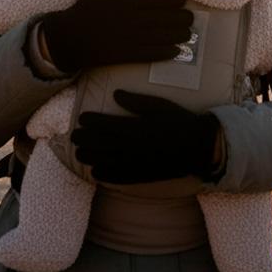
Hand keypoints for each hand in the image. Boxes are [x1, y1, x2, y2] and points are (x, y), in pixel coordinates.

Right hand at [38, 0, 191, 72]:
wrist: (67, 39)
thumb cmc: (83, 12)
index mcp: (125, 2)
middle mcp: (131, 19)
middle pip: (163, 18)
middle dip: (180, 18)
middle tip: (189, 18)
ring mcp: (129, 38)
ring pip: (161, 36)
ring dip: (178, 35)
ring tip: (187, 34)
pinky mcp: (126, 55)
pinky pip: (150, 54)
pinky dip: (165, 53)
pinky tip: (175, 52)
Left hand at [70, 90, 221, 183]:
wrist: (197, 146)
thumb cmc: (178, 121)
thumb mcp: (157, 105)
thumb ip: (134, 101)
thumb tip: (115, 93)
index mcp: (131, 126)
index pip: (100, 123)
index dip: (88, 121)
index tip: (82, 118)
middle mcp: (127, 145)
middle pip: (95, 143)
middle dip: (82, 138)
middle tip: (75, 135)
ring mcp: (131, 162)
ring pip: (100, 160)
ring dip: (87, 156)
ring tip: (80, 152)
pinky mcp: (138, 175)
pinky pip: (113, 177)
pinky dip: (101, 174)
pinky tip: (96, 171)